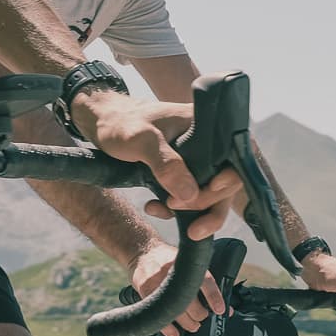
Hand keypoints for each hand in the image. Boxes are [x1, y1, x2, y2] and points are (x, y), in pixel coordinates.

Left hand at [74, 90, 237, 237]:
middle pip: (226, 184)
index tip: (203, 193)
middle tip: (173, 206)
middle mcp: (209, 145)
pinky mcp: (184, 175)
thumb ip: (166, 164)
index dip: (225, 182)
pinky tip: (154, 207)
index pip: (234, 161)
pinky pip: (192, 201)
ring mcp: (198, 162)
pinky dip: (176, 211)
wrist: (102, 125)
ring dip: (192, 212)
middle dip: (203, 202)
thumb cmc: (120, 123)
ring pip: (211, 197)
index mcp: (208, 127)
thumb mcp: (140, 140)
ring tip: (164, 209)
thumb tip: (190, 195)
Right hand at [129, 241, 226, 335]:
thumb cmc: (170, 261)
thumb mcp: (188, 265)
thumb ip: (205, 285)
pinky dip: (167, 328)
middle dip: (199, 315)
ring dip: (187, 323)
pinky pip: (157, 313)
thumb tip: (227, 309)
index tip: (220, 310)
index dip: (214, 297)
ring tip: (192, 326)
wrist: (143, 251)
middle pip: (190, 301)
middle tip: (202, 319)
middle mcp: (173, 271)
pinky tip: (174, 333)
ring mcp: (158, 280)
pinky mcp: (145, 289)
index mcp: (187, 264)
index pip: (205, 281)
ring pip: (175, 310)